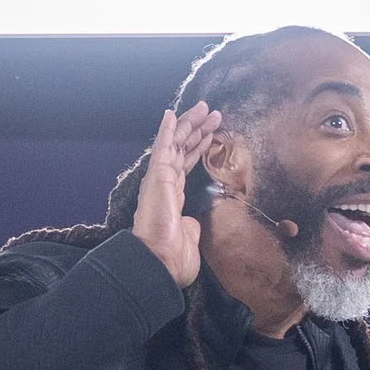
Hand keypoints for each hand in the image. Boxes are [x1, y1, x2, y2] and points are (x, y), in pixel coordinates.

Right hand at [130, 103, 223, 288]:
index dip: (198, 148)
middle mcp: (165, 184)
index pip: (186, 165)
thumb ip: (191, 226)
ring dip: (190, 124)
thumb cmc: (174, 256)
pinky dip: (166, 130)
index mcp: (173, 197)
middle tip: (212, 113)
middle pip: (182, 149)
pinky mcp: (157, 176)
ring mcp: (160, 178)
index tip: (211, 135)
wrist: (161, 261)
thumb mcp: (190, 238)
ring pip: (175, 143)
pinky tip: (172, 113)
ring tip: (206, 108)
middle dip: (197, 130)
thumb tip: (193, 225)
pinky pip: (162, 147)